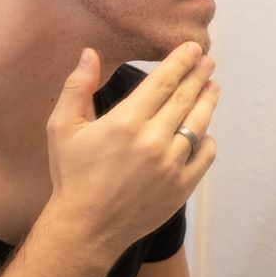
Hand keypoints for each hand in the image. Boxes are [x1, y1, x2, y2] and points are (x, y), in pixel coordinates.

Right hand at [44, 43, 219, 254]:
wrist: (86, 228)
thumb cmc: (72, 175)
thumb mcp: (62, 127)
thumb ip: (77, 87)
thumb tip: (89, 53)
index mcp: (125, 122)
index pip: (163, 81)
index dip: (181, 62)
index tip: (193, 48)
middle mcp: (153, 141)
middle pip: (186, 98)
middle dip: (199, 75)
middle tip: (208, 61)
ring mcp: (171, 165)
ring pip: (199, 124)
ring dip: (208, 101)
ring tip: (213, 86)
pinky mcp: (181, 187)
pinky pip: (205, 156)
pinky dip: (208, 140)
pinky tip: (205, 130)